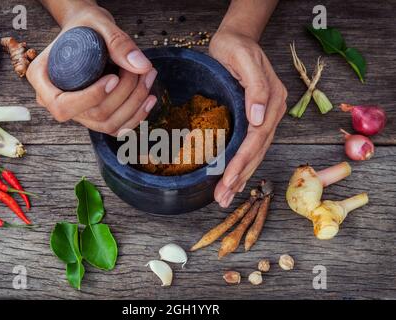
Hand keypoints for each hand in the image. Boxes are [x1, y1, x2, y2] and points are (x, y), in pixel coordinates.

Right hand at [27, 4, 157, 135]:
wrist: (88, 32)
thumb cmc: (86, 26)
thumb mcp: (98, 24)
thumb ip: (118, 43)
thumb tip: (142, 67)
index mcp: (42, 80)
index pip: (62, 106)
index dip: (91, 98)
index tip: (114, 78)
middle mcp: (56, 101)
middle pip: (93, 115)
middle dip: (125, 95)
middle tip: (143, 71)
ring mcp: (77, 113)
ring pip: (108, 124)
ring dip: (135, 105)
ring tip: (149, 77)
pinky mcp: (95, 117)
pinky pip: (116, 127)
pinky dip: (136, 116)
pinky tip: (149, 98)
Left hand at [209, 26, 287, 207]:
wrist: (236, 38)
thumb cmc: (236, 46)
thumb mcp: (243, 59)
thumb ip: (255, 87)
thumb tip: (258, 118)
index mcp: (272, 100)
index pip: (256, 138)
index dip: (242, 161)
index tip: (228, 180)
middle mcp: (272, 112)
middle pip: (257, 151)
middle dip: (240, 176)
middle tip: (222, 198)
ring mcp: (266, 116)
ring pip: (255, 153)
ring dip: (241, 177)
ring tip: (225, 197)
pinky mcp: (255, 118)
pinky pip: (250, 146)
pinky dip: (241, 164)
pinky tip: (232, 178)